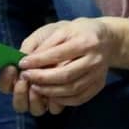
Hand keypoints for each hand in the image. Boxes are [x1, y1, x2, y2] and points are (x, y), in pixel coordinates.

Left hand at [0, 18, 117, 115]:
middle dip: (42, 78)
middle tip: (26, 76)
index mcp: (86, 41)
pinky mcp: (99, 84)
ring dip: (49, 92)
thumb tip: (28, 60)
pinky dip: (62, 100)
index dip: (38, 61)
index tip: (22, 64)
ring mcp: (99, 74)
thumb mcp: (62, 29)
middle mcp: (95, 59)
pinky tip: (50, 95)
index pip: (58, 54)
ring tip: (34, 86)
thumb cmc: (79, 31)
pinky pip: (80, 98)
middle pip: (66, 75)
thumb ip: (45, 44)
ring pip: (72, 89)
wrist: (107, 38)